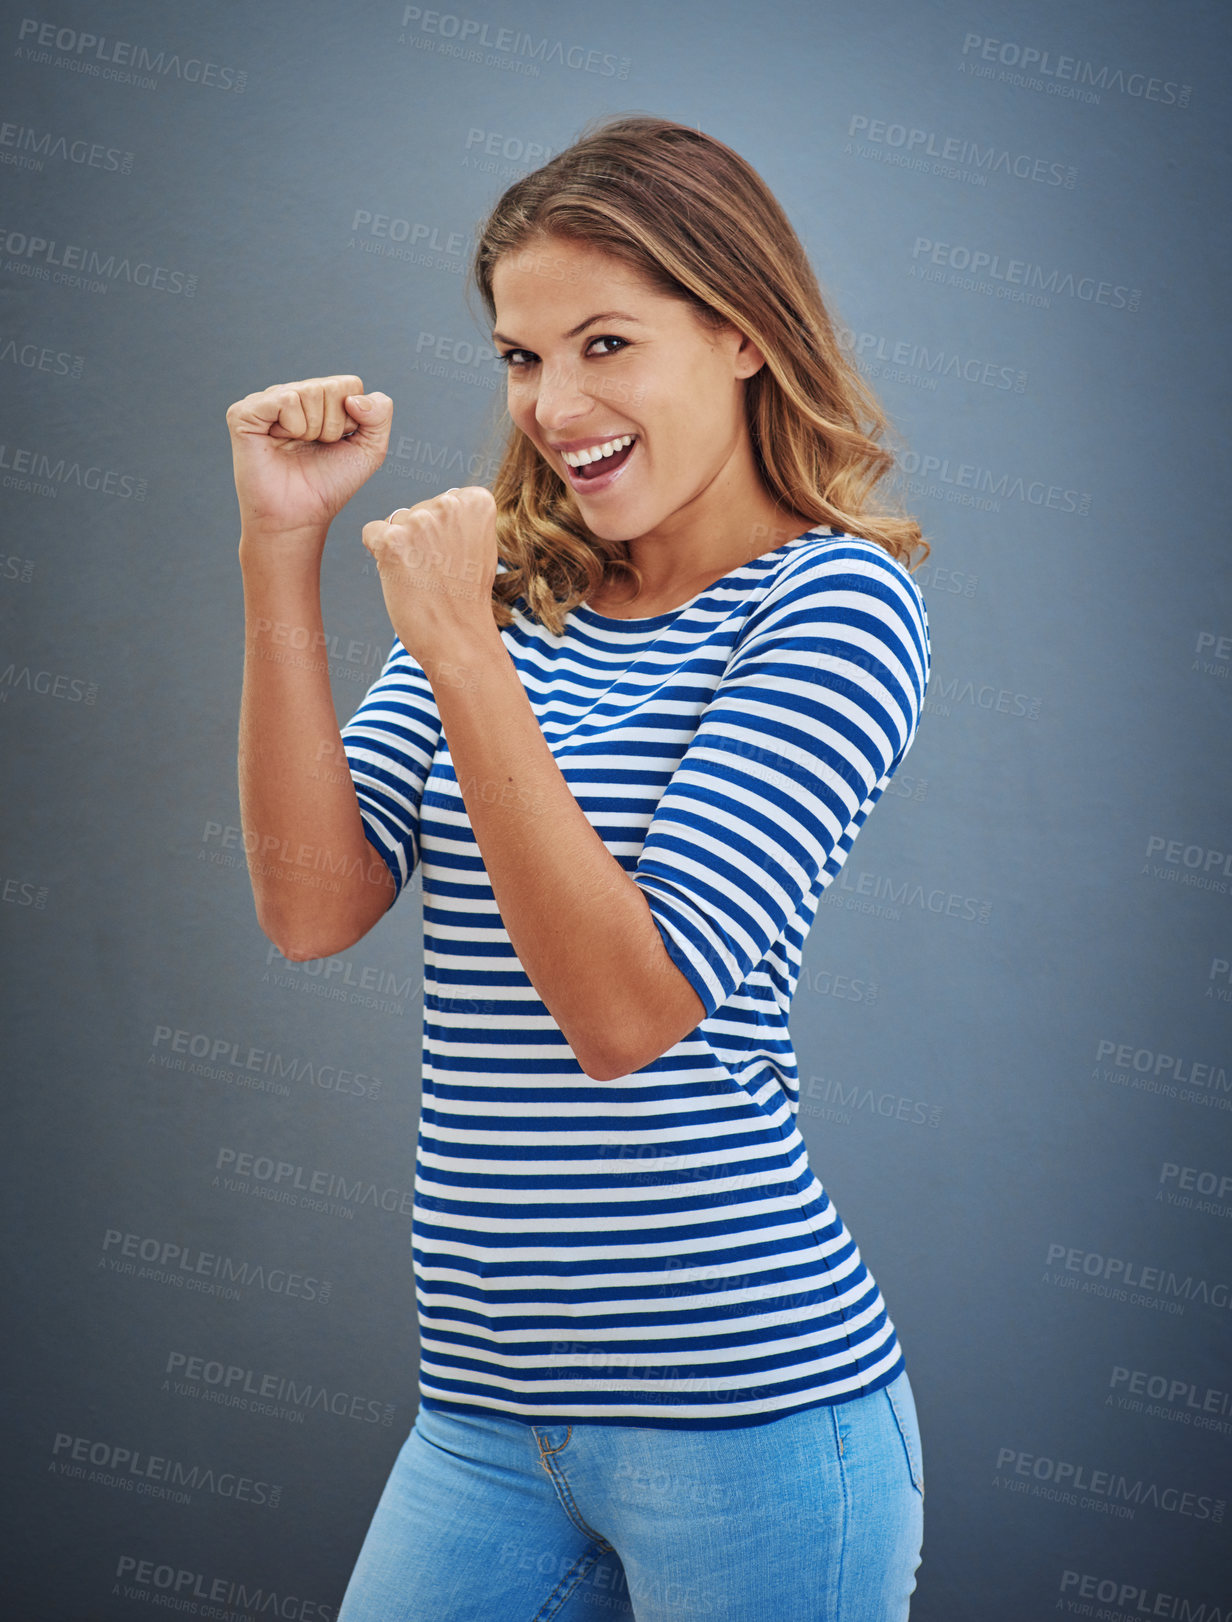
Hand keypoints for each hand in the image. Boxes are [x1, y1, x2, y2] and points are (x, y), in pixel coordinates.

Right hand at [226, 374, 392, 544]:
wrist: (300, 516)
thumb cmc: (330, 484)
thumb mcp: (370, 450)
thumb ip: (380, 414)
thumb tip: (353, 397)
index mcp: (318, 399)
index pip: (350, 385)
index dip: (351, 420)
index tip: (336, 444)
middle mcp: (292, 394)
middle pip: (332, 387)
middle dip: (333, 426)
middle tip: (314, 448)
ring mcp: (267, 400)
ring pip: (310, 391)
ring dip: (313, 430)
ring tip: (296, 446)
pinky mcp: (245, 411)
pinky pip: (286, 400)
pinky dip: (292, 427)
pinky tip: (278, 441)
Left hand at [362, 486, 498, 665]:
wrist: (460, 637)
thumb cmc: (466, 598)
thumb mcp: (477, 546)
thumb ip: (459, 520)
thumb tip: (432, 508)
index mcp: (475, 500)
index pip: (442, 501)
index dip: (443, 533)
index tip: (457, 558)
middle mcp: (449, 503)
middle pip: (416, 511)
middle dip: (421, 539)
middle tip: (439, 573)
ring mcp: (420, 521)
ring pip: (394, 523)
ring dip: (402, 548)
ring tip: (424, 578)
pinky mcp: (392, 541)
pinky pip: (371, 533)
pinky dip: (379, 555)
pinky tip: (402, 576)